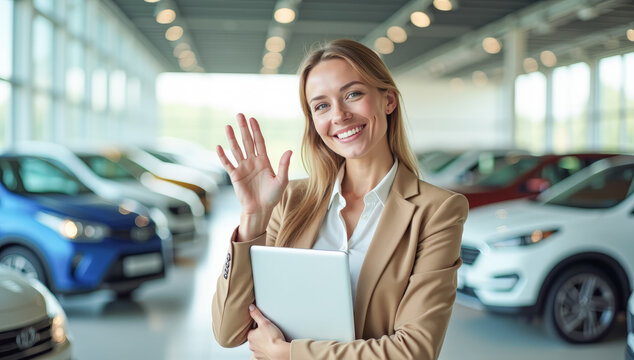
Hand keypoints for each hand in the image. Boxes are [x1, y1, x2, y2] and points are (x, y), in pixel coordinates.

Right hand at [217, 114, 291, 239]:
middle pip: (247, 141)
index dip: (256, 130)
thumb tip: (289, 151)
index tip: (252, 119)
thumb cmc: (272, 196)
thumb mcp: (281, 181)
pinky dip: (223, 156)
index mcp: (264, 161)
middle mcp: (252, 162)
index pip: (259, 142)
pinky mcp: (235, 176)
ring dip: (232, 138)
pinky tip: (219, 146)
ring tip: (228, 126)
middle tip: (239, 115)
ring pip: (236, 150)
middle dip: (243, 129)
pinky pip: (228, 164)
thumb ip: (284, 166)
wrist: (260, 209)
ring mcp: (243, 168)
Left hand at [247, 304, 289, 359]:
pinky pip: (263, 352)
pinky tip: (272, 347)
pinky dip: (267, 350)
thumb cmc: (273, 338)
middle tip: (269, 333)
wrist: (279, 352)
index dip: (258, 328)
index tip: (264, 327)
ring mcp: (257, 352)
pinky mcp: (262, 358)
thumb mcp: (264, 322)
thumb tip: (250, 308)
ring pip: (259, 346)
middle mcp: (252, 345)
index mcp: (250, 336)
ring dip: (263, 344)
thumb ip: (256, 314)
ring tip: (271, 340)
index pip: (252, 330)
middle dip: (260, 336)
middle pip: (255, 338)